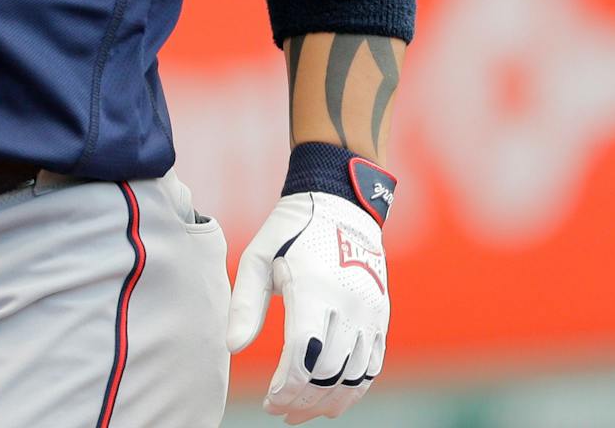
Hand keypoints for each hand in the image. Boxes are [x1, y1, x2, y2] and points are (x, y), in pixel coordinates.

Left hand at [226, 192, 390, 421]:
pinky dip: (354, 390)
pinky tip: (330, 401)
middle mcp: (349, 304)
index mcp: (315, 288)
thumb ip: (246, 304)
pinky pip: (373, 367)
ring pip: (355, 376)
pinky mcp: (382, 319)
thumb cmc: (290, 233)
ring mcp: (371, 313)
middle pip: (328, 372)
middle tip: (278, 410)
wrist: (340, 208)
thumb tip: (232, 347)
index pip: (303, 354)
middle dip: (302, 400)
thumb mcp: (258, 258)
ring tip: (300, 412)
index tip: (268, 401)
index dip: (285, 386)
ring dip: (327, 402)